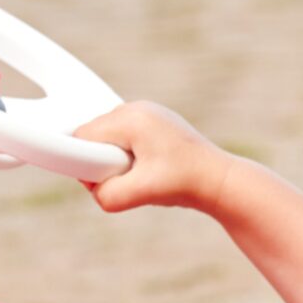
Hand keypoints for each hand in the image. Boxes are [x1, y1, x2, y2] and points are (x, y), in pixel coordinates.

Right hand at [75, 102, 238, 216]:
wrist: (219, 179)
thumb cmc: (184, 183)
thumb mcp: (141, 193)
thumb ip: (107, 194)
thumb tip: (92, 187)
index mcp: (131, 118)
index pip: (83, 134)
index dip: (85, 161)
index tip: (106, 179)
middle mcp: (136, 107)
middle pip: (94, 133)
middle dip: (100, 159)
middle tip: (129, 179)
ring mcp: (146, 111)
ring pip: (108, 135)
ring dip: (114, 157)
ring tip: (141, 173)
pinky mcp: (153, 120)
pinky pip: (123, 136)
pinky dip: (126, 153)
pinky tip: (147, 166)